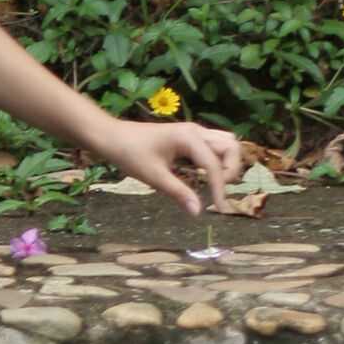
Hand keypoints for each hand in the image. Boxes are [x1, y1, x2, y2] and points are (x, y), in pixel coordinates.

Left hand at [99, 117, 243, 215]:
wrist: (112, 136)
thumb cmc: (129, 153)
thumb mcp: (153, 176)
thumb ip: (178, 192)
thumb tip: (198, 212)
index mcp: (188, 138)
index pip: (214, 165)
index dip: (220, 188)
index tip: (220, 210)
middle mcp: (196, 131)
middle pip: (231, 146)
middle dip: (231, 170)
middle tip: (218, 192)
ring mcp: (194, 132)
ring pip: (226, 143)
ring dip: (227, 163)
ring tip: (216, 184)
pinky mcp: (189, 137)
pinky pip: (214, 146)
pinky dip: (218, 160)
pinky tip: (206, 176)